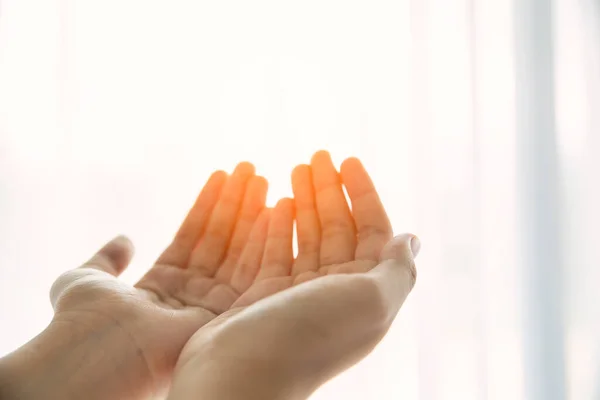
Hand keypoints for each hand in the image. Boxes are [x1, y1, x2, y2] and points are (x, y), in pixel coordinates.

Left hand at [1, 162, 272, 399]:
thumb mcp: (86, 279)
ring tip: (262, 178)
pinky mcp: (229, 313)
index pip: (192, 237)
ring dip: (251, 214)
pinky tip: (271, 209)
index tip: (224, 176)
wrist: (97, 354)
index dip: (207, 206)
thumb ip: (107, 259)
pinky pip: (250, 269)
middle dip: (235, 204)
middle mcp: (191, 295)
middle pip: (219, 240)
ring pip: (237, 250)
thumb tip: (125, 239)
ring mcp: (212, 305)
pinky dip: (262, 239)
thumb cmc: (85, 321)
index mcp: (162, 286)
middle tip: (251, 170)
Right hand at [167, 152, 419, 399]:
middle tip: (317, 155)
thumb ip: (396, 270)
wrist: (240, 376)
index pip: (371, 232)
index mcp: (365, 294)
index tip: (348, 160)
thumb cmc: (307, 337)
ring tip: (295, 168)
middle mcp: (334, 294)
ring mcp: (297, 296)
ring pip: (306, 238)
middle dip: (330, 191)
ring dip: (305, 202)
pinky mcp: (263, 297)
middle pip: (337, 230)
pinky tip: (278, 203)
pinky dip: (278, 226)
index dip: (364, 194)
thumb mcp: (369, 302)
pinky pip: (275, 253)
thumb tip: (411, 239)